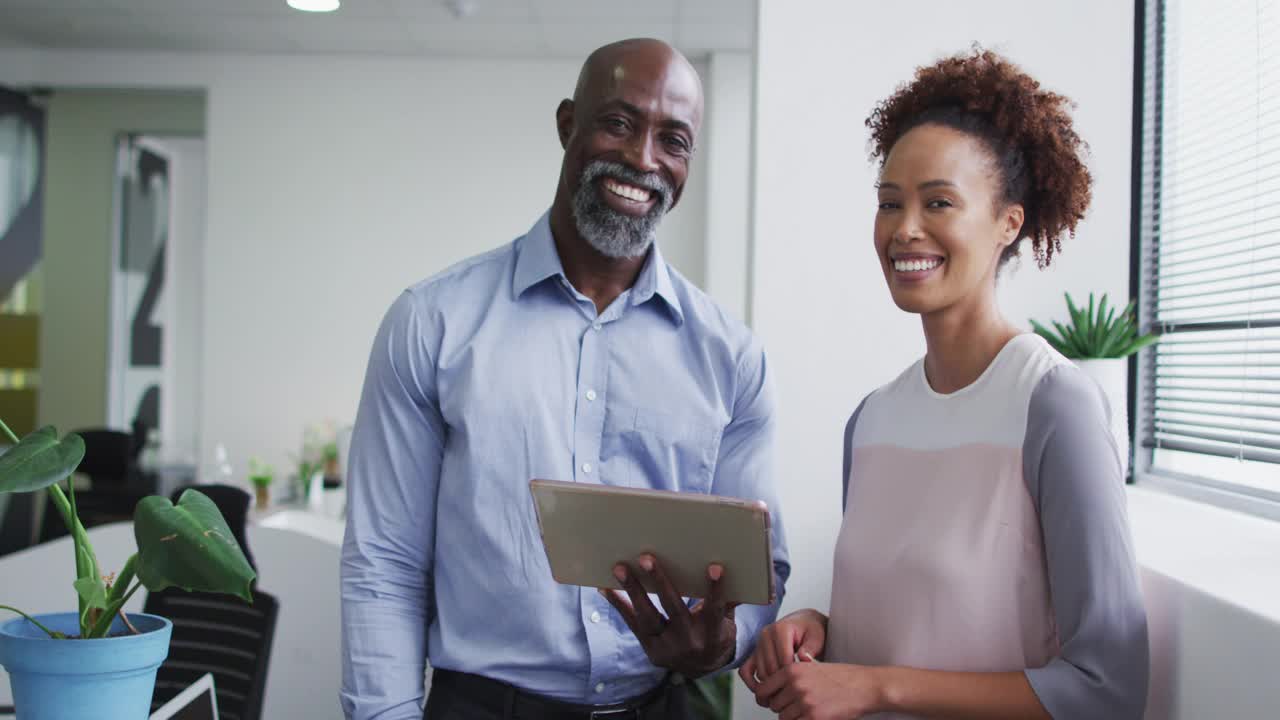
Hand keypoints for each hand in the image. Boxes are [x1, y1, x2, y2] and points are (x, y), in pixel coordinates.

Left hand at [601, 554, 737, 677]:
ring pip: (648, 617)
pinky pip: (633, 625)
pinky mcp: (650, 650)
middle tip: (646, 557)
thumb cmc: (716, 633)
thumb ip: (729, 599)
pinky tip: (606, 588)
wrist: (703, 668)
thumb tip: (743, 570)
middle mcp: (689, 641)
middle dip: (659, 582)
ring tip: (619, 568)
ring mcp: (667, 648)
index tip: (715, 567)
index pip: (716, 608)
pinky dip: (619, 606)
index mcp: (713, 632)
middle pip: (673, 609)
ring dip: (632, 590)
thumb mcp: (727, 620)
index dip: (716, 589)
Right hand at [739, 608, 826, 687]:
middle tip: (794, 694)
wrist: (803, 623)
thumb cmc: (811, 631)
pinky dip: (751, 683)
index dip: (793, 675)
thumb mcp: (817, 637)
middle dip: (782, 683)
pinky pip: (745, 670)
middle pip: (771, 667)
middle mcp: (765, 635)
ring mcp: (758, 644)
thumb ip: (811, 647)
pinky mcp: (754, 653)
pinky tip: (764, 693)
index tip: (802, 685)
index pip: (784, 659)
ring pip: (760, 672)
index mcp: (780, 629)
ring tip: (784, 696)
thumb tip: (805, 658)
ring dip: (770, 686)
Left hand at [751, 655, 883, 719]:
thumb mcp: (810, 668)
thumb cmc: (841, 677)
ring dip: (792, 716)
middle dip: (782, 707)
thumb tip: (770, 693)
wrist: (864, 686)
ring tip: (807, 710)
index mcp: (792, 670)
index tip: (768, 700)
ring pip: (783, 717)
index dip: (765, 697)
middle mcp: (795, 685)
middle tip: (796, 705)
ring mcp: (804, 702)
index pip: (763, 689)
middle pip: (773, 704)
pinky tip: (813, 715)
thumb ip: (790, 678)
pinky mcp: (814, 717)